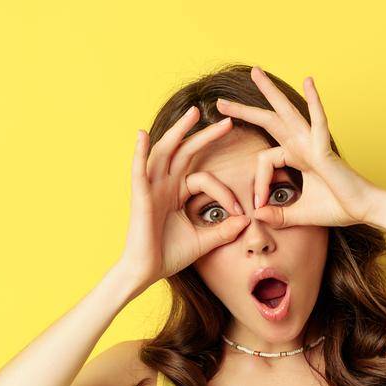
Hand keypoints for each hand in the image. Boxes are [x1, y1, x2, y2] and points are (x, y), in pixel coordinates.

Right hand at [112, 106, 251, 293]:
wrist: (146, 273)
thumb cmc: (168, 256)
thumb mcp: (204, 241)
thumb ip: (223, 230)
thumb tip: (246, 221)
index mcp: (176, 193)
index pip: (204, 178)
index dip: (224, 192)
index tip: (240, 210)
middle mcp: (163, 185)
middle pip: (185, 151)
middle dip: (204, 135)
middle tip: (227, 120)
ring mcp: (151, 188)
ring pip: (165, 152)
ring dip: (178, 130)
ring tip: (194, 113)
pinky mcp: (140, 196)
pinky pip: (138, 170)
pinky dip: (139, 152)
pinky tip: (142, 135)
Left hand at [215, 67, 381, 229]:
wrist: (363, 211)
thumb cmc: (338, 208)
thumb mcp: (300, 214)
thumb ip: (278, 214)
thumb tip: (256, 215)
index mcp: (297, 157)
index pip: (265, 160)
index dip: (257, 182)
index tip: (257, 204)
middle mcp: (303, 145)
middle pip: (270, 121)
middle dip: (245, 111)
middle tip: (220, 102)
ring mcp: (314, 143)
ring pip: (287, 112)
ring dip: (270, 92)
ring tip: (255, 73)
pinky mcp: (325, 148)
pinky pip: (318, 120)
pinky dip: (314, 101)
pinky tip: (308, 80)